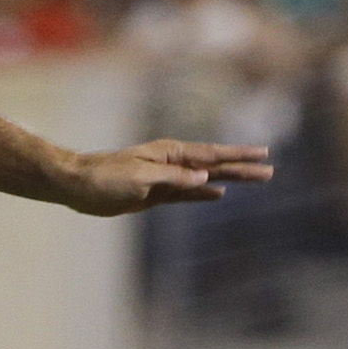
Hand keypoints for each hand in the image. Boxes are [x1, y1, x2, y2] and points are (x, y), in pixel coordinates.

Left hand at [60, 140, 274, 214]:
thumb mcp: (141, 177)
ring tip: (255, 179)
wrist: (77, 185)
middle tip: (270, 171)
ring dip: (229, 180)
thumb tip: (206, 180)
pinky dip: (203, 195)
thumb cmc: (106, 176)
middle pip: (215, 166)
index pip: (212, 154)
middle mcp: (172, 163)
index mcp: (171, 153)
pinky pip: (187, 194)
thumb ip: (174, 179)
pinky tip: (218, 195)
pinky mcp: (155, 195)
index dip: (239, 154)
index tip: (263, 153)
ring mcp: (165, 179)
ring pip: (205, 180)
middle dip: (242, 168)